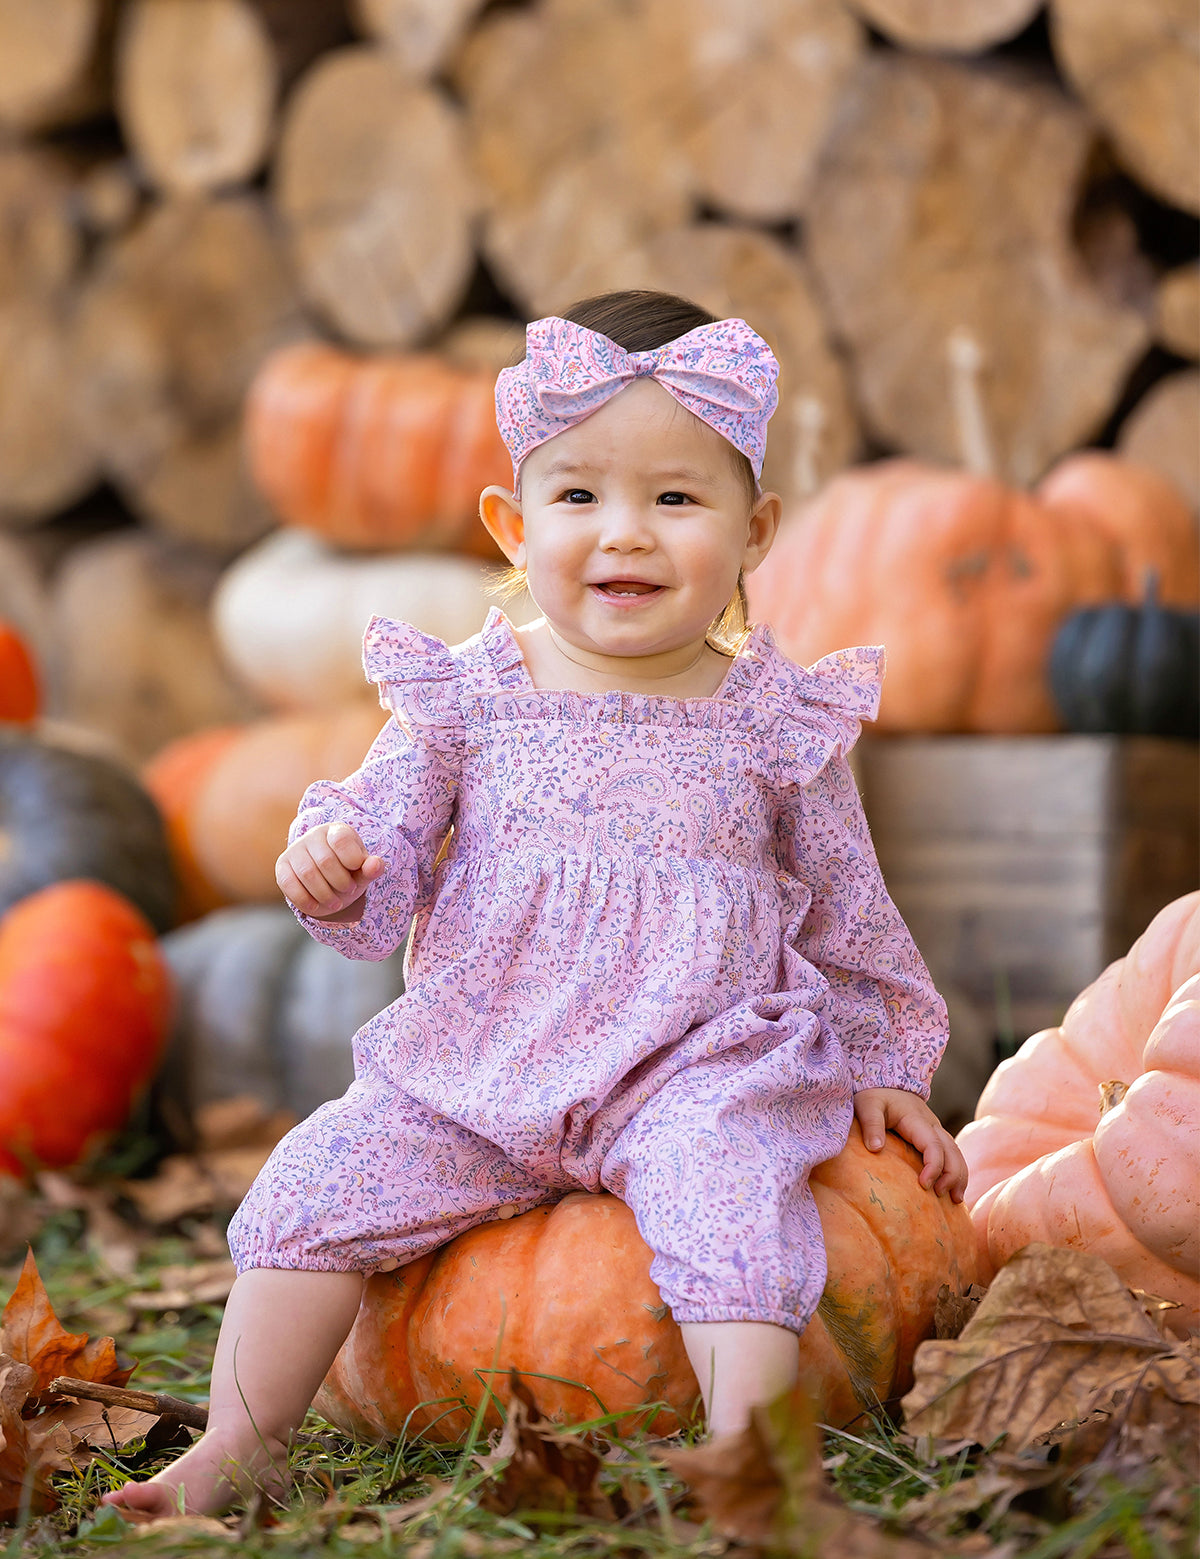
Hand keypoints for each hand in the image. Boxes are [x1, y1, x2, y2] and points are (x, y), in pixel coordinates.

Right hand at [275, 823, 385, 920]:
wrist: (327, 883)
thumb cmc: (348, 873)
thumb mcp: (362, 872)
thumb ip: (372, 868)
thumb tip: (377, 864)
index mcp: (336, 831)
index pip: (341, 840)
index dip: (351, 859)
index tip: (356, 870)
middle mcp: (313, 835)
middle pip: (325, 861)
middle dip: (340, 882)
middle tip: (348, 890)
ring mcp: (295, 850)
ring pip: (307, 874)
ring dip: (324, 895)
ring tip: (336, 903)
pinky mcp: (282, 866)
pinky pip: (289, 884)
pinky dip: (305, 900)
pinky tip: (316, 906)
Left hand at [853, 1087, 968, 1202]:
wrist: (884, 1083)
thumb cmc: (874, 1096)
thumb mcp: (868, 1105)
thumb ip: (871, 1125)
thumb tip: (876, 1149)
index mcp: (917, 1120)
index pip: (933, 1145)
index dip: (933, 1166)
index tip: (925, 1185)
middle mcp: (932, 1125)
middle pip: (952, 1151)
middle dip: (952, 1175)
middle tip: (942, 1195)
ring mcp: (935, 1131)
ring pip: (956, 1153)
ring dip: (959, 1176)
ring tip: (956, 1200)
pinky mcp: (934, 1137)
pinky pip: (951, 1154)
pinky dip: (956, 1171)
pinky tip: (953, 1190)